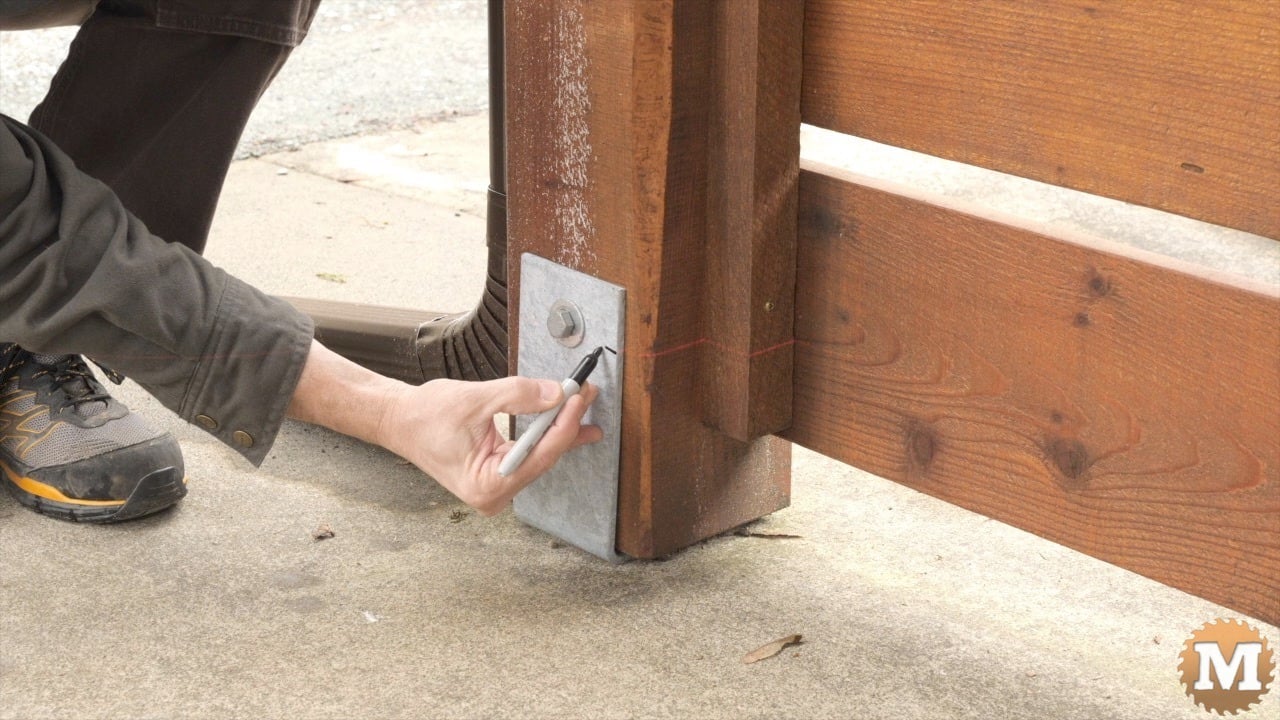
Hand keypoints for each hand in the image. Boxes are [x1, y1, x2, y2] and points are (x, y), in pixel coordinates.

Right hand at [376, 377, 602, 514]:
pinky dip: (544, 433)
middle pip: (545, 457)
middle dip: (566, 423)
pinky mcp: (497, 475)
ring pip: (540, 455)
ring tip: (580, 403)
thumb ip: (518, 396)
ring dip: (560, 428)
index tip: (578, 397)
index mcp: (487, 485)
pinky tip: (564, 419)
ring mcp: (497, 487)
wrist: (399, 420)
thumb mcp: (475, 400)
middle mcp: (494, 494)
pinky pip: (529, 454)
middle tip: (584, 393)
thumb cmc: (425, 416)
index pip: (541, 455)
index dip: (564, 424)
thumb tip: (556, 394)